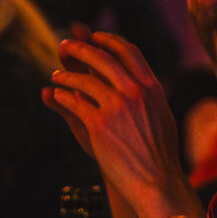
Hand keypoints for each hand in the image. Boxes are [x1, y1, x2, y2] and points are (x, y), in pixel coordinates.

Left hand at [44, 31, 197, 217]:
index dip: (109, 40)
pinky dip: (61, 96)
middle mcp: (136, 92)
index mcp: (152, 87)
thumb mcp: (161, 115)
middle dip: (80, 48)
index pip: (129, 51)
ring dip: (65, 75)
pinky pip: (73, 102)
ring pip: (83, 80)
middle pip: (102, 59)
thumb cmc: (159, 153)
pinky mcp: (99, 124)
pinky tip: (55, 94)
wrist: (156, 181)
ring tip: (56, 74)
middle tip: (65, 44)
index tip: (95, 36)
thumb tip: (138, 80)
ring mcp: (117, 107)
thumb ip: (147, 94)